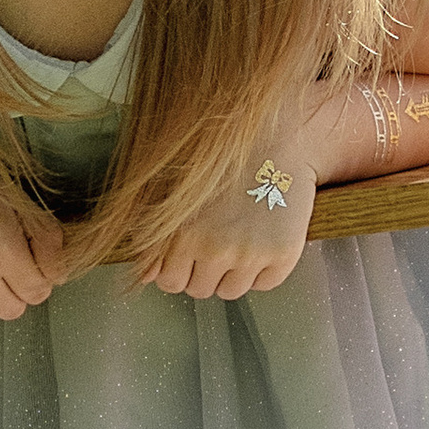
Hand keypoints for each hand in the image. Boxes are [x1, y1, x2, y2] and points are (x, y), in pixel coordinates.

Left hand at [132, 150, 315, 301]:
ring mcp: (250, 254)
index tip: (190, 255)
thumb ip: (154, 237)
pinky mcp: (283, 254)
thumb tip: (145, 277)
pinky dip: (263, 271)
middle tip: (218, 242)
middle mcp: (215, 249)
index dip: (179, 270)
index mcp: (183, 234)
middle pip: (200, 290)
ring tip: (240, 240)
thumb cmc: (222, 157)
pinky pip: (265, 284)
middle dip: (204, 271)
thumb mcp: (174, 189)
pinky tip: (262, 241)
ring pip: (231, 292)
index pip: (170, 282)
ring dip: (232, 274)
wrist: (275, 137)